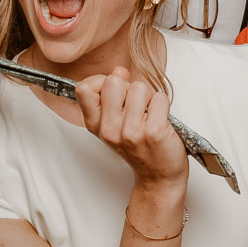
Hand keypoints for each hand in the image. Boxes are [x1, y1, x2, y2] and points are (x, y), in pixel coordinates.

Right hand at [74, 66, 187, 185]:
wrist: (158, 176)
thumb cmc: (140, 147)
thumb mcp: (118, 122)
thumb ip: (116, 93)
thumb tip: (119, 70)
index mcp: (96, 125)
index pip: (83, 88)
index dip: (101, 81)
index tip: (115, 92)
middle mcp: (110, 129)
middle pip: (113, 82)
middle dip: (129, 87)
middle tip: (137, 106)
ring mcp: (131, 132)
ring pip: (139, 87)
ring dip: (149, 96)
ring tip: (150, 114)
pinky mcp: (153, 132)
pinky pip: (160, 98)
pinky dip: (163, 104)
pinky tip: (161, 120)